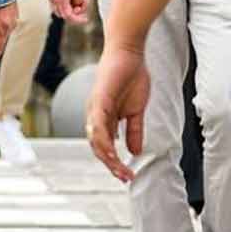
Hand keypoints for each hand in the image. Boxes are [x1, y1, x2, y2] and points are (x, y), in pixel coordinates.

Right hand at [47, 0, 87, 22]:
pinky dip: (65, 4)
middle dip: (74, 14)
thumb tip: (77, 9)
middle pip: (62, 14)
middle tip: (84, 6)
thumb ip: (79, 1)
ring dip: (70, 9)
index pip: (67, 15)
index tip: (85, 20)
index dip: (77, 19)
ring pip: (59, 10)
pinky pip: (57, 4)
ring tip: (80, 0)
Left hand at [87, 43, 149, 182]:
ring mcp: (95, 108)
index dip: (115, 163)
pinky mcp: (99, 100)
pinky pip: (97, 124)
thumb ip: (134, 130)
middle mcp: (95, 116)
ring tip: (121, 170)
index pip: (105, 146)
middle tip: (126, 178)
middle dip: (112, 165)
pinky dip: (103, 140)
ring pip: (96, 139)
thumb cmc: (131, 77)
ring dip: (108, 158)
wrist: (129, 53)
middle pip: (99, 147)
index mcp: (104, 119)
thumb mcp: (136, 110)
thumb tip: (135, 152)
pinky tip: (112, 152)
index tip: (128, 176)